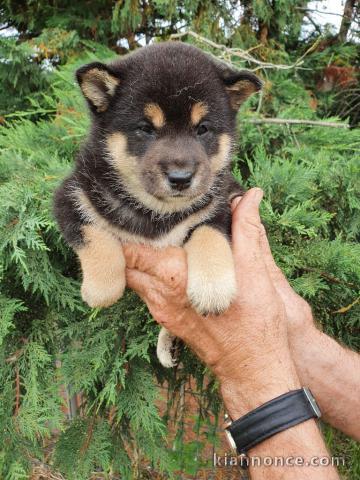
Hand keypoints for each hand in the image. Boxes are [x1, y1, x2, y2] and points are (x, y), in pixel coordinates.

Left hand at [124, 188, 299, 415]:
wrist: (252, 368)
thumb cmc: (256, 323)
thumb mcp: (255, 271)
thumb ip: (247, 229)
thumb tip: (250, 195)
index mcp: (174, 276)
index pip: (128, 249)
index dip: (123, 229)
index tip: (127, 212)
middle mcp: (159, 294)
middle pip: (125, 261)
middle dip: (128, 240)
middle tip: (138, 218)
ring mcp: (160, 310)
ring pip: (134, 277)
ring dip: (138, 257)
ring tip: (152, 235)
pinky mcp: (166, 320)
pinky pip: (146, 291)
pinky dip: (149, 274)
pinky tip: (168, 263)